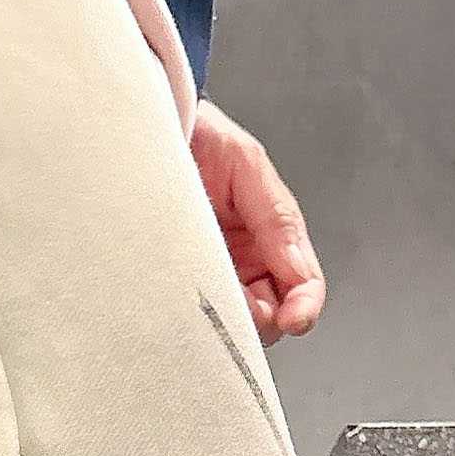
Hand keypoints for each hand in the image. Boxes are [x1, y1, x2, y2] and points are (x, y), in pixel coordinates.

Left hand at [189, 101, 325, 344]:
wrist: (150, 132)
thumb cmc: (200, 139)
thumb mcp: (247, 165)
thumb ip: (278, 216)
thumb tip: (298, 270)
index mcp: (273, 239)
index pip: (302, 285)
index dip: (304, 307)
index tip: (294, 319)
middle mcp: (247, 265)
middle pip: (270, 317)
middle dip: (260, 318)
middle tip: (236, 302)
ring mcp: (213, 278)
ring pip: (232, 323)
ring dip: (226, 318)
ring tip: (203, 289)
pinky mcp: (177, 285)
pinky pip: (192, 317)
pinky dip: (193, 317)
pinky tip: (182, 295)